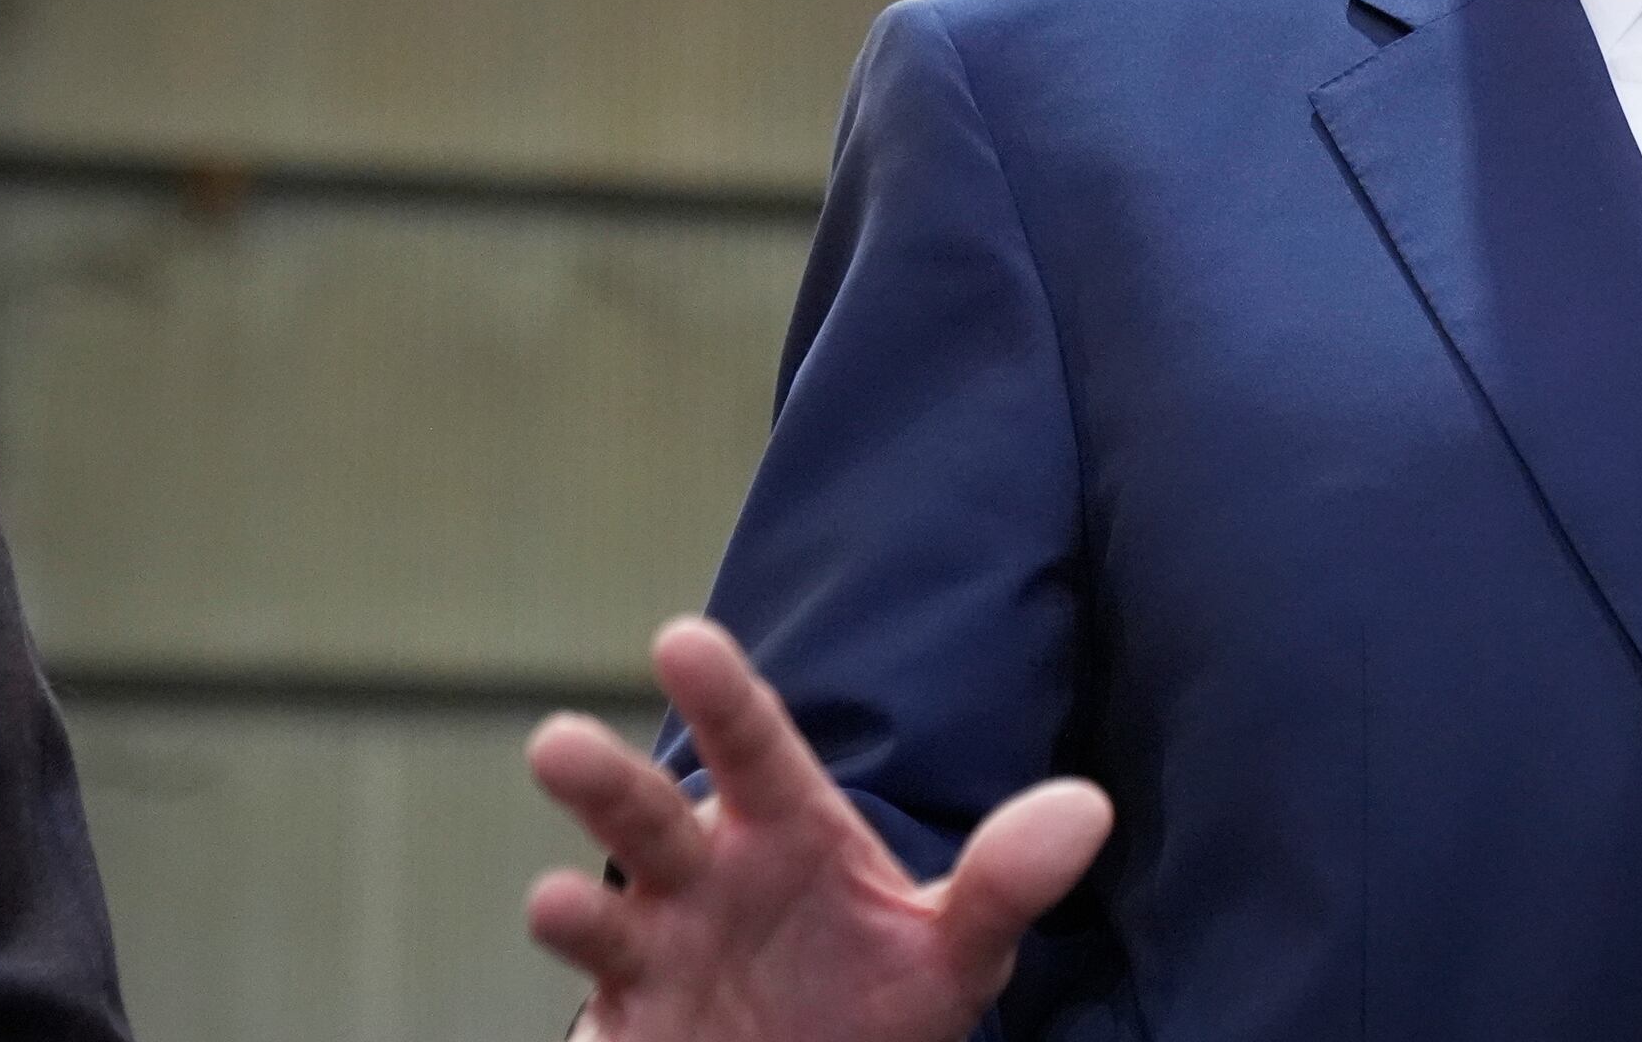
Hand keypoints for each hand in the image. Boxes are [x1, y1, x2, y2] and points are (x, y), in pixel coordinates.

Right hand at [524, 616, 1113, 1041]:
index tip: (682, 639)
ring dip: (570, 911)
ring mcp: (658, 955)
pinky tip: (589, 1017)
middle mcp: (704, 878)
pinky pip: (602, 1016)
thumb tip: (1086, 809)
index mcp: (783, 830)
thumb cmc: (877, 998)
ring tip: (554, 903)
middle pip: (646, 817)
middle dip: (603, 783)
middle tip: (557, 742)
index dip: (719, 694)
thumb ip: (1006, 882)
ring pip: (601, 917)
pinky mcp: (631, 1031)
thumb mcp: (954, 949)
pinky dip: (592, 1022)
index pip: (752, 746)